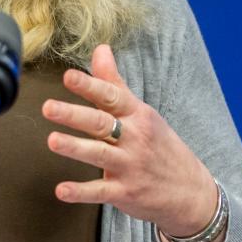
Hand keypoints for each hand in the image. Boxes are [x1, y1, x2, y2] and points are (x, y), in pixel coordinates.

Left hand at [41, 44, 217, 237]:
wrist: (193, 192)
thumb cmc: (160, 145)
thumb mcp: (141, 111)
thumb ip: (114, 82)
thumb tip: (100, 48)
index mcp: (137, 115)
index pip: (111, 96)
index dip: (89, 85)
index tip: (68, 76)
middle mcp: (134, 138)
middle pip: (101, 123)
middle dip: (74, 115)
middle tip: (48, 107)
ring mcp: (130, 166)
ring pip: (99, 154)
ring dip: (75, 148)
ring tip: (52, 140)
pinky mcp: (126, 192)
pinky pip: (100, 191)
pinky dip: (81, 192)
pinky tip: (61, 191)